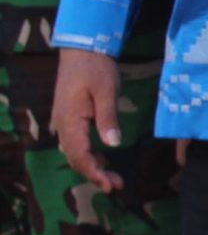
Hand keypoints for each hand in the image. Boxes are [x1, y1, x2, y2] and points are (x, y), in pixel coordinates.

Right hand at [49, 49, 127, 192]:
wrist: (82, 49)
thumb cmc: (96, 68)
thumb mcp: (106, 92)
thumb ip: (108, 118)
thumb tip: (113, 144)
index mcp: (70, 121)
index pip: (79, 155)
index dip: (94, 172)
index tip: (111, 185)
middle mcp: (63, 125)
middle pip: (76, 158)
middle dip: (95, 174)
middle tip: (117, 185)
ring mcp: (65, 122)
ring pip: (75, 152)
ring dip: (93, 166)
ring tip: (113, 178)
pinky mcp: (70, 118)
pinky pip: (77, 143)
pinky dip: (90, 154)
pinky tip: (104, 158)